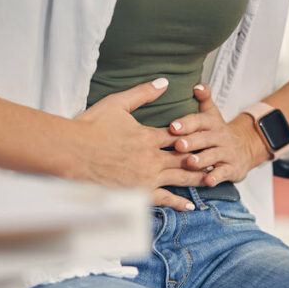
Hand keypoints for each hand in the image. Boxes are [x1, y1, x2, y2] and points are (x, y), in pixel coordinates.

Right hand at [73, 79, 204, 210]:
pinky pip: (164, 199)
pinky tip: (190, 205)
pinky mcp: (138, 193)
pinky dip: (179, 202)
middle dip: (201, 158)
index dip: (192, 135)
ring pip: (179, 178)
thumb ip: (143, 93)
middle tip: (217, 158)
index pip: (178, 135)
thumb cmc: (90, 127)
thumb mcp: (117, 103)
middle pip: (184, 158)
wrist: (71, 152)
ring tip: (211, 178)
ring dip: (196, 178)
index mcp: (148, 136)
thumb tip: (164, 81)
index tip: (205, 135)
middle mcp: (152, 158)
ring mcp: (146, 177)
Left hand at [169, 84, 270, 186]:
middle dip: (191, 142)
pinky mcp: (232, 168)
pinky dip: (216, 177)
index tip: (173, 126)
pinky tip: (208, 181)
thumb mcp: (212, 113)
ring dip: (201, 160)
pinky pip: (224, 173)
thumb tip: (197, 85)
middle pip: (205, 138)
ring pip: (213, 156)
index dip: (186, 123)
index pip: (199, 121)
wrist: (245, 148)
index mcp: (211, 123)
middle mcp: (220, 136)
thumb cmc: (217, 132)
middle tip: (178, 145)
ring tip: (190, 162)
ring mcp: (227, 152)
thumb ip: (204, 98)